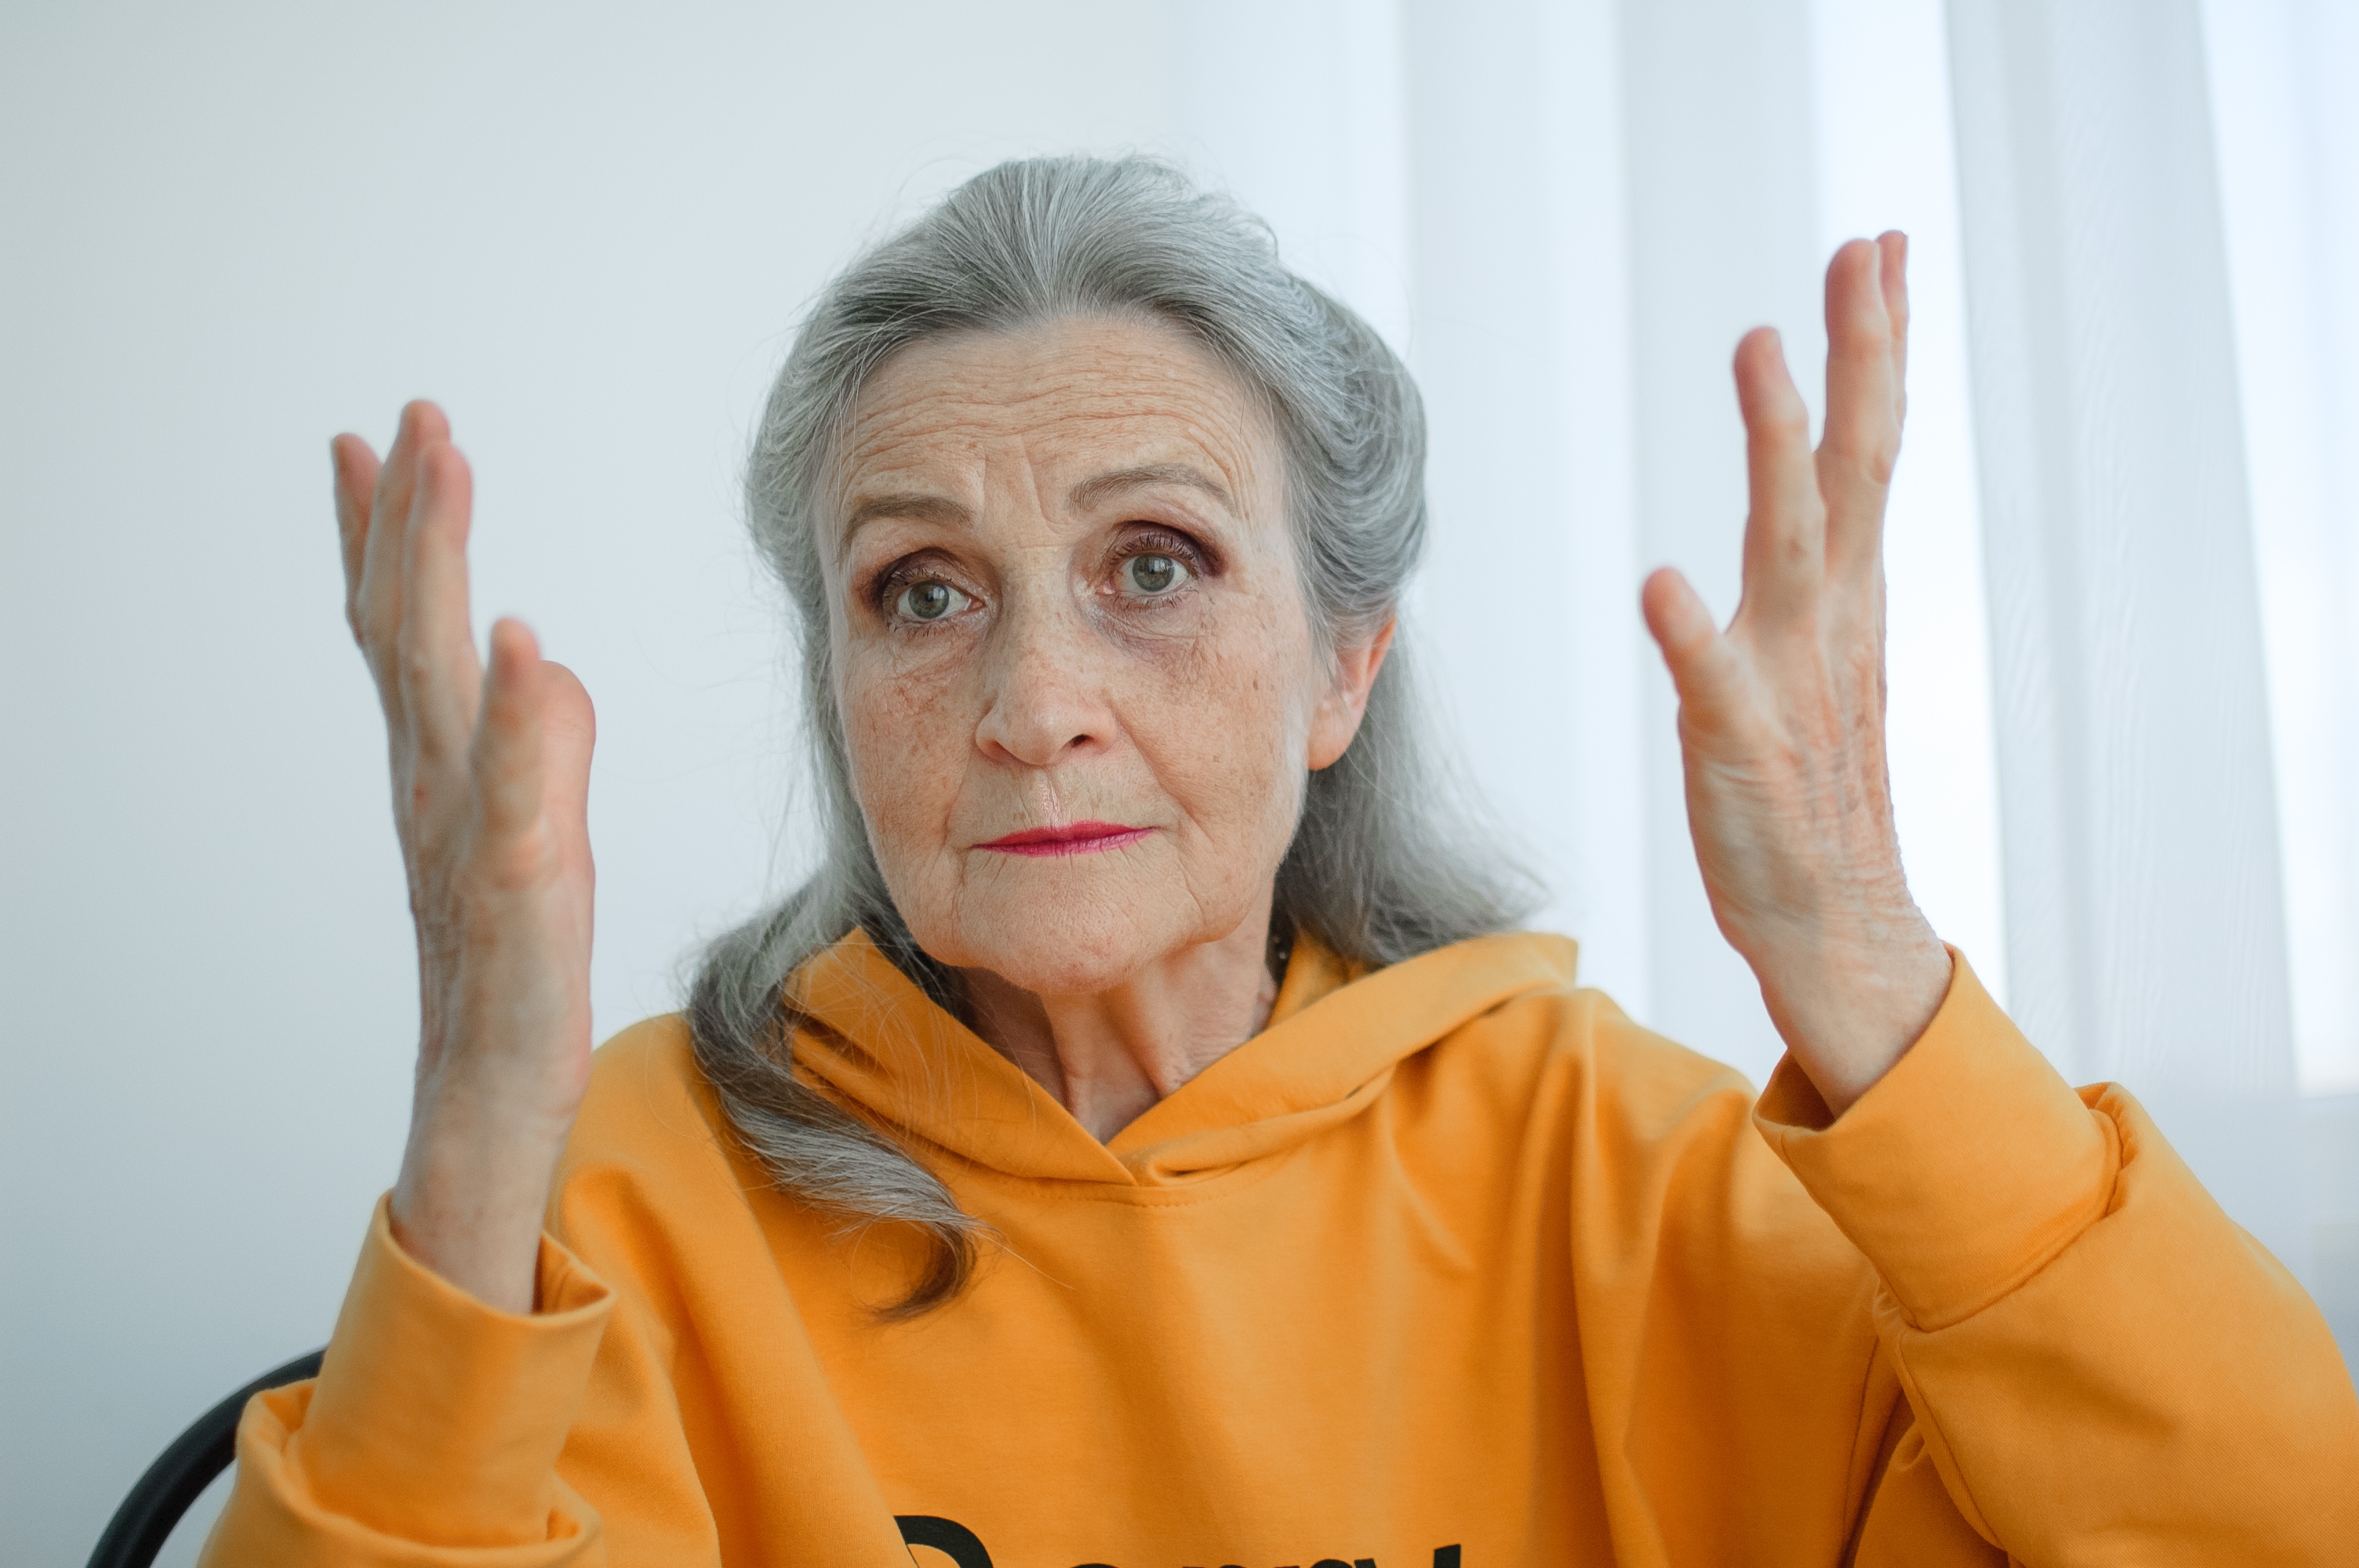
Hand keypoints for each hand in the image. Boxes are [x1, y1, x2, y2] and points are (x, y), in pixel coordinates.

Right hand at [333, 402, 596, 1311]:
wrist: (487, 1126)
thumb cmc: (507, 993)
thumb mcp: (530, 854)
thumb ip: (531, 755)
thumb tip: (541, 666)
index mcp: (441, 786)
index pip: (405, 643)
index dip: (390, 543)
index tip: (379, 443)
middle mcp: (437, 804)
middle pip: (410, 641)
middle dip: (408, 523)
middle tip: (412, 418)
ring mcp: (466, 853)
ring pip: (441, 692)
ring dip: (435, 577)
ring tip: (438, 469)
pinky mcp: (515, 913)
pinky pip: (512, 805)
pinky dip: (512, 723)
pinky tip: (515, 644)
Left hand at [1641, 235, 1950, 1115]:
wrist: (1835, 926)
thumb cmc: (1811, 790)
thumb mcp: (1816, 658)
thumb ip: (1807, 571)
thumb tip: (1799, 482)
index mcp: (1842, 597)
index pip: (1869, 449)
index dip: (1877, 348)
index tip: (1883, 249)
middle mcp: (1827, 621)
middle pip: (1855, 465)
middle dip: (1862, 353)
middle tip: (1867, 248)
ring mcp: (1788, 680)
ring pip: (1790, 543)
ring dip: (1775, 446)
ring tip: (1757, 349)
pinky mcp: (1739, 748)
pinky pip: (1711, 683)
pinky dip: (1689, 633)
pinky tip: (1658, 583)